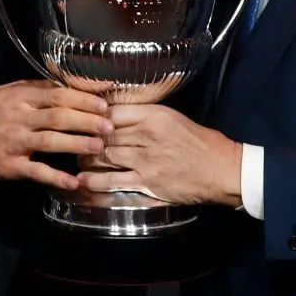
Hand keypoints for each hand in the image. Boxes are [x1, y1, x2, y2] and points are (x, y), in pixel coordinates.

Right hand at [0, 80, 111, 189]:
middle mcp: (20, 117)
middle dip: (86, 121)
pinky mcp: (7, 165)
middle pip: (58, 116)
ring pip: (49, 141)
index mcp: (23, 96)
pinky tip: (73, 182)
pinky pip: (34, 171)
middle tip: (110, 126)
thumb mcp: (11, 91)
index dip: (83, 99)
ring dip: (76, 144)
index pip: (58, 95)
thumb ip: (40, 89)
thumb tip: (74, 84)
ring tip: (98, 148)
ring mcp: (13, 142)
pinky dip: (54, 177)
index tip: (104, 104)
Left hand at [76, 104, 241, 206]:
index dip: (94, 116)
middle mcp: (147, 135)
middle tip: (74, 141)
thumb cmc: (199, 141)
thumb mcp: (173, 117)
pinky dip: (95, 182)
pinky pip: (114, 182)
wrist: (221, 169)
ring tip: (78, 160)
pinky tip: (82, 182)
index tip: (83, 119)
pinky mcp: (147, 183)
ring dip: (87, 159)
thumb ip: (145, 116)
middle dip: (86, 139)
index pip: (112, 112)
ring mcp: (146, 161)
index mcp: (154, 115)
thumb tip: (114, 115)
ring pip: (105, 157)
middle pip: (105, 135)